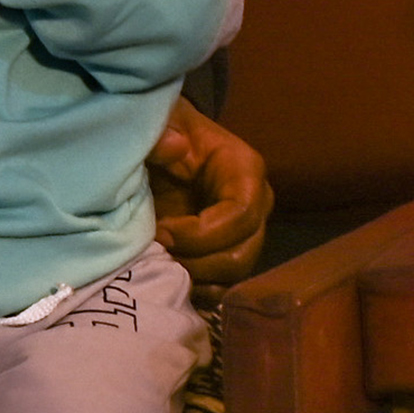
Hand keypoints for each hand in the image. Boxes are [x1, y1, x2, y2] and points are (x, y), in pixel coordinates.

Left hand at [147, 97, 273, 285]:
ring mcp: (245, 233)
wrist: (163, 146)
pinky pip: (226, 287)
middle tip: (158, 250)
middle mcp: (255, 205)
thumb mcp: (162, 121)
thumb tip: (174, 146)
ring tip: (160, 261)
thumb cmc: (166, 131)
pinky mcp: (229, 252)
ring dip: (196, 276)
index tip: (162, 231)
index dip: (201, 233)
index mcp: (244, 170)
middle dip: (197, 260)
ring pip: (235, 273)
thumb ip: (164, 130)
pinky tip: (171, 278)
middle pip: (243, 252)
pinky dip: (199, 290)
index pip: (241, 214)